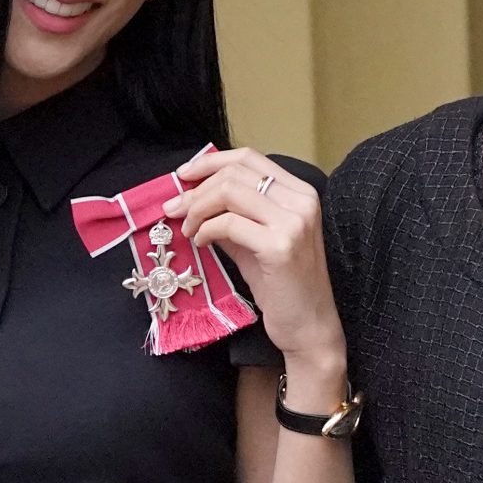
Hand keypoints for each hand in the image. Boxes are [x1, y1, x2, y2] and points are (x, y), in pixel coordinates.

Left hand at [167, 145, 346, 389]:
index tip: (182, 176)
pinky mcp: (280, 246)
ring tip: (187, 229)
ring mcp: (293, 222)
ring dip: (197, 208)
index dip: (210, 162)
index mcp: (300, 193)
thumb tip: (189, 196)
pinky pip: (229, 223)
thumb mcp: (253, 240)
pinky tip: (201, 242)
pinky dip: (206, 230)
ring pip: (229, 192)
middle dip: (196, 188)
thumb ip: (230, 214)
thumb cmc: (281, 285)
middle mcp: (302, 201)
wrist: (308, 325)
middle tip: (174, 209)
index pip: (249, 157)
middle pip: (235, 172)